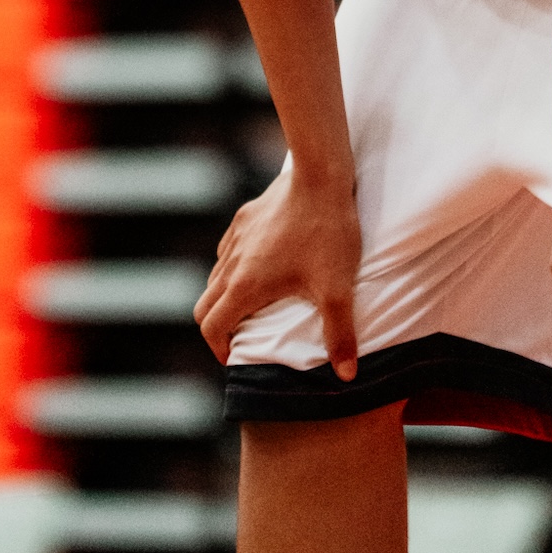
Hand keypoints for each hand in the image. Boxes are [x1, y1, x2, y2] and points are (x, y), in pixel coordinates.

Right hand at [194, 164, 361, 379]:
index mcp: (245, 285)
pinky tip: (260, 267)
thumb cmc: (327, 233)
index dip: (219, 349)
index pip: (210, 327)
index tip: (236, 358)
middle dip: (217, 327)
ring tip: (252, 306)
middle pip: (204, 304)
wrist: (320, 176)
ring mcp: (236, 237)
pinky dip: (233, 268)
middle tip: (240, 338)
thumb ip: (340, 335)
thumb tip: (346, 376)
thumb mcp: (337, 289)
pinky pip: (228, 250)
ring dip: (225, 297)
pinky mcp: (245, 217)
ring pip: (215, 276)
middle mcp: (232, 262)